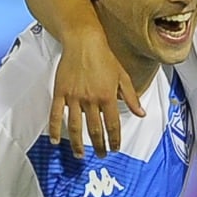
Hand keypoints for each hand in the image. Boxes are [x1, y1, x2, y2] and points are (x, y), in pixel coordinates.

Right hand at [48, 33, 143, 157]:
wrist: (84, 41)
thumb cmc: (104, 57)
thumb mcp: (123, 76)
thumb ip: (131, 97)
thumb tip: (141, 113)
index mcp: (108, 96)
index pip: (113, 125)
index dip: (114, 139)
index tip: (115, 148)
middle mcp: (91, 99)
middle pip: (95, 129)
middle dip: (99, 145)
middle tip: (101, 155)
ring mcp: (74, 97)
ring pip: (75, 126)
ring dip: (78, 143)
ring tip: (80, 155)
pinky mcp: (61, 92)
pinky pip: (56, 114)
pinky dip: (54, 128)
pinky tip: (55, 140)